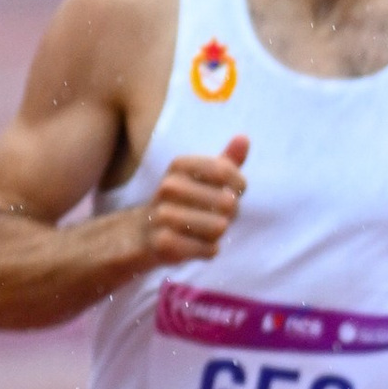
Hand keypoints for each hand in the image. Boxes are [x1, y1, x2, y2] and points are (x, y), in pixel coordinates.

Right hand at [143, 137, 247, 265]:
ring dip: (218, 234)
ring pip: (220, 227)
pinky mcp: (165, 244)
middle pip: (227, 202)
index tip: (232, 191)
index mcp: (179, 165)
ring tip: (201, 231)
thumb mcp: (202, 178)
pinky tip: (194, 245)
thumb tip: (244, 138)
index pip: (226, 171)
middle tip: (213, 216)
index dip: (238, 186)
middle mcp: (168, 187)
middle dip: (230, 214)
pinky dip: (209, 251)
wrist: (143, 234)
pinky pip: (210, 249)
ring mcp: (163, 215)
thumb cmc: (183, 203)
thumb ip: (226, 161)